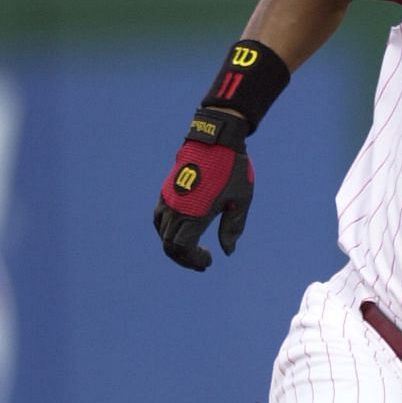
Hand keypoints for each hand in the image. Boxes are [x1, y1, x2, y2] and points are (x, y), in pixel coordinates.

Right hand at [154, 107, 253, 270]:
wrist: (216, 140)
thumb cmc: (232, 169)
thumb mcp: (241, 201)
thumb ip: (232, 227)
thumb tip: (227, 251)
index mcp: (194, 213)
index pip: (182, 247)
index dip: (192, 260)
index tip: (209, 261)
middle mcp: (176, 208)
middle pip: (169, 245)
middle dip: (185, 259)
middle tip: (203, 262)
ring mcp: (168, 199)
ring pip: (162, 233)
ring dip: (175, 246)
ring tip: (194, 251)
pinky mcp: (165, 191)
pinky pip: (159, 219)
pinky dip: (167, 232)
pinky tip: (182, 233)